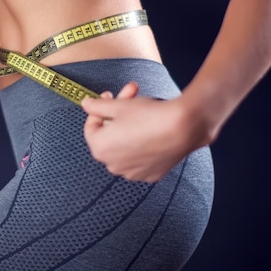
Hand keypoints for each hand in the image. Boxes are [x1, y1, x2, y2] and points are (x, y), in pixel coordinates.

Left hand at [81, 82, 209, 182]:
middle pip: (109, 135)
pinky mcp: (151, 174)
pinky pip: (140, 157)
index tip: (109, 96)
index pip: (91, 127)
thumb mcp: (118, 105)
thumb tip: (86, 104)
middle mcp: (113, 165)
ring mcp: (133, 172)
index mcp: (100, 148)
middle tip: (129, 96)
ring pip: (124, 146)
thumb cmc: (150, 116)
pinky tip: (152, 127)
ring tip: (143, 108)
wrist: (184, 127)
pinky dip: (142, 142)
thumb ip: (97, 106)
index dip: (99, 109)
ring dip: (129, 127)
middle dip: (117, 114)